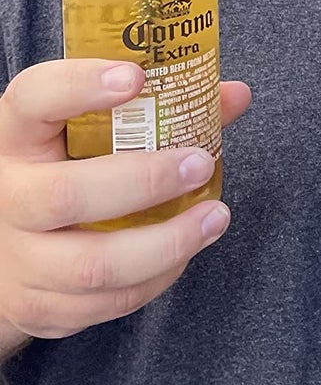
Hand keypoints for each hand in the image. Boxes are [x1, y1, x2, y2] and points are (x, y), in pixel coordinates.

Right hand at [0, 57, 251, 345]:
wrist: (4, 249)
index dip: (80, 86)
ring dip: (166, 244)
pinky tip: (183, 253)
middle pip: (65, 195)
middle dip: (144, 182)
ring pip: (92, 265)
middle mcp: (7, 196)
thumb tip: (234, 96)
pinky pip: (104, 303)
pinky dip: (154, 280)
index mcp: (16, 136)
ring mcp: (18, 258)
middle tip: (198, 164)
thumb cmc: (59, 171)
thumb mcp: (83, 131)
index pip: (34, 98)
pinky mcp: (37, 306)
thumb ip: (158, 110)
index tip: (134, 78)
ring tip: (214, 217)